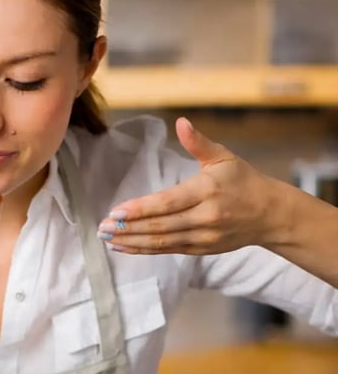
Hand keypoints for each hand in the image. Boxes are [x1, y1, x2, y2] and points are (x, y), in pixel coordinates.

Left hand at [97, 117, 275, 254]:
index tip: (116, 211)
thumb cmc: (243, 181)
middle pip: (161, 225)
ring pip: (162, 242)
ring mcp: (204, 237)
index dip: (141, 209)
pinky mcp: (201, 250)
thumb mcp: (224, 157)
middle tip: (102, 226)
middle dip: (129, 228)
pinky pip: (168, 250)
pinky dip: (144, 250)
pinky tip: (124, 246)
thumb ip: (198, 143)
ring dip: (132, 241)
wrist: (271, 214)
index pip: (168, 202)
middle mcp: (205, 217)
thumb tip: (181, 122)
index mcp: (207, 191)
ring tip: (106, 238)